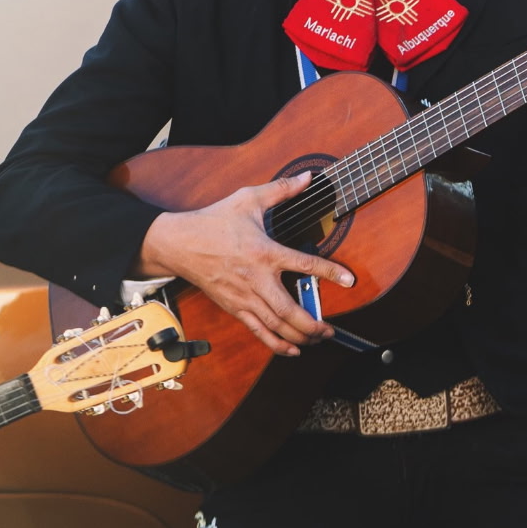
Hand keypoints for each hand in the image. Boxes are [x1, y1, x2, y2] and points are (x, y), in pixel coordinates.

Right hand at [135, 172, 351, 356]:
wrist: (177, 243)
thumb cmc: (214, 220)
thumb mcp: (248, 199)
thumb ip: (282, 189)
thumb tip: (309, 176)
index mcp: (264, 252)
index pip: (304, 264)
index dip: (329, 273)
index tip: (349, 280)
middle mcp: (256, 279)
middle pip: (288, 309)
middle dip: (312, 324)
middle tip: (331, 330)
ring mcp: (243, 296)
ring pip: (273, 324)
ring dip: (298, 336)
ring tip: (318, 340)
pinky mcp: (233, 306)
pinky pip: (256, 330)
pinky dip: (274, 343)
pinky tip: (291, 350)